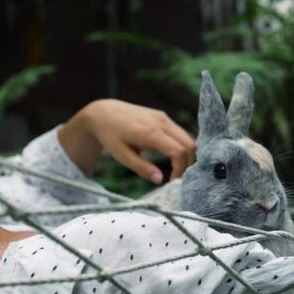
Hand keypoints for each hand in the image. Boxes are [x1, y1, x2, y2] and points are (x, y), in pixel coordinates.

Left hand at [59, 99, 195, 182]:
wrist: (103, 113)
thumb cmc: (110, 136)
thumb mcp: (121, 155)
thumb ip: (141, 168)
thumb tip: (160, 180)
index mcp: (150, 133)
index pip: (178, 151)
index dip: (180, 169)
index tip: (172, 181)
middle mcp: (161, 122)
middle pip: (189, 144)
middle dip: (188, 163)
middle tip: (178, 177)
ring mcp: (163, 117)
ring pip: (187, 137)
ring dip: (186, 155)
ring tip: (176, 169)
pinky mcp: (163, 116)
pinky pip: (180, 132)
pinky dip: (181, 146)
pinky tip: (171, 157)